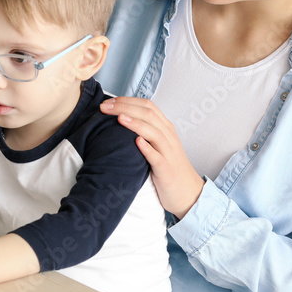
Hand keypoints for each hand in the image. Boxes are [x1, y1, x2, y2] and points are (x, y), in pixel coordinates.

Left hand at [101, 97, 203, 219]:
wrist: (186, 191)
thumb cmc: (166, 166)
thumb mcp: (157, 144)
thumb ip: (144, 130)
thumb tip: (119, 118)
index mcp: (165, 127)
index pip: (147, 106)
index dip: (127, 100)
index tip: (107, 101)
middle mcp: (168, 136)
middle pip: (148, 114)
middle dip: (125, 107)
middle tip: (104, 107)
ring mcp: (168, 152)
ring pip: (155, 132)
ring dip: (136, 124)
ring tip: (119, 118)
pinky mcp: (166, 169)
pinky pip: (157, 157)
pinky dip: (147, 148)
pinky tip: (136, 142)